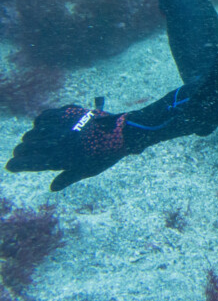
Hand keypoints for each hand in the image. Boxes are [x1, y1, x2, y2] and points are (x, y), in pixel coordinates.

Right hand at [6, 105, 129, 190]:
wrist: (121, 133)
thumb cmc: (104, 155)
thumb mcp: (87, 170)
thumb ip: (67, 178)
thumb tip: (52, 187)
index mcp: (59, 159)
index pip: (27, 163)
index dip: (16, 165)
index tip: (11, 166)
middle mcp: (56, 142)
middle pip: (26, 146)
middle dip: (21, 151)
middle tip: (22, 154)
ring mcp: (61, 126)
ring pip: (34, 132)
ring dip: (30, 137)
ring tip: (32, 141)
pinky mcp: (67, 113)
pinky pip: (45, 116)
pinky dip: (40, 122)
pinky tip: (42, 126)